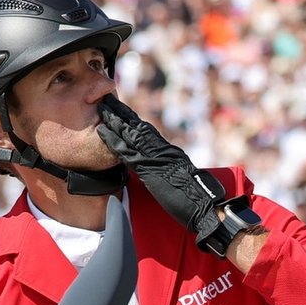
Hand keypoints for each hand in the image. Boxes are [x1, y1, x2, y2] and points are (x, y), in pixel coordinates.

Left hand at [95, 98, 235, 247]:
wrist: (202, 203)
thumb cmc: (193, 196)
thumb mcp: (178, 176)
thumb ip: (166, 167)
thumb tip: (157, 166)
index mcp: (168, 150)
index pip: (147, 131)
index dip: (132, 119)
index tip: (121, 110)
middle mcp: (162, 149)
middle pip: (138, 126)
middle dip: (122, 113)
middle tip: (107, 101)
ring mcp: (155, 157)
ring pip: (132, 134)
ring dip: (115, 121)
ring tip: (103, 109)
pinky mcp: (149, 169)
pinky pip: (128, 152)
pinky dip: (115, 142)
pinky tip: (103, 133)